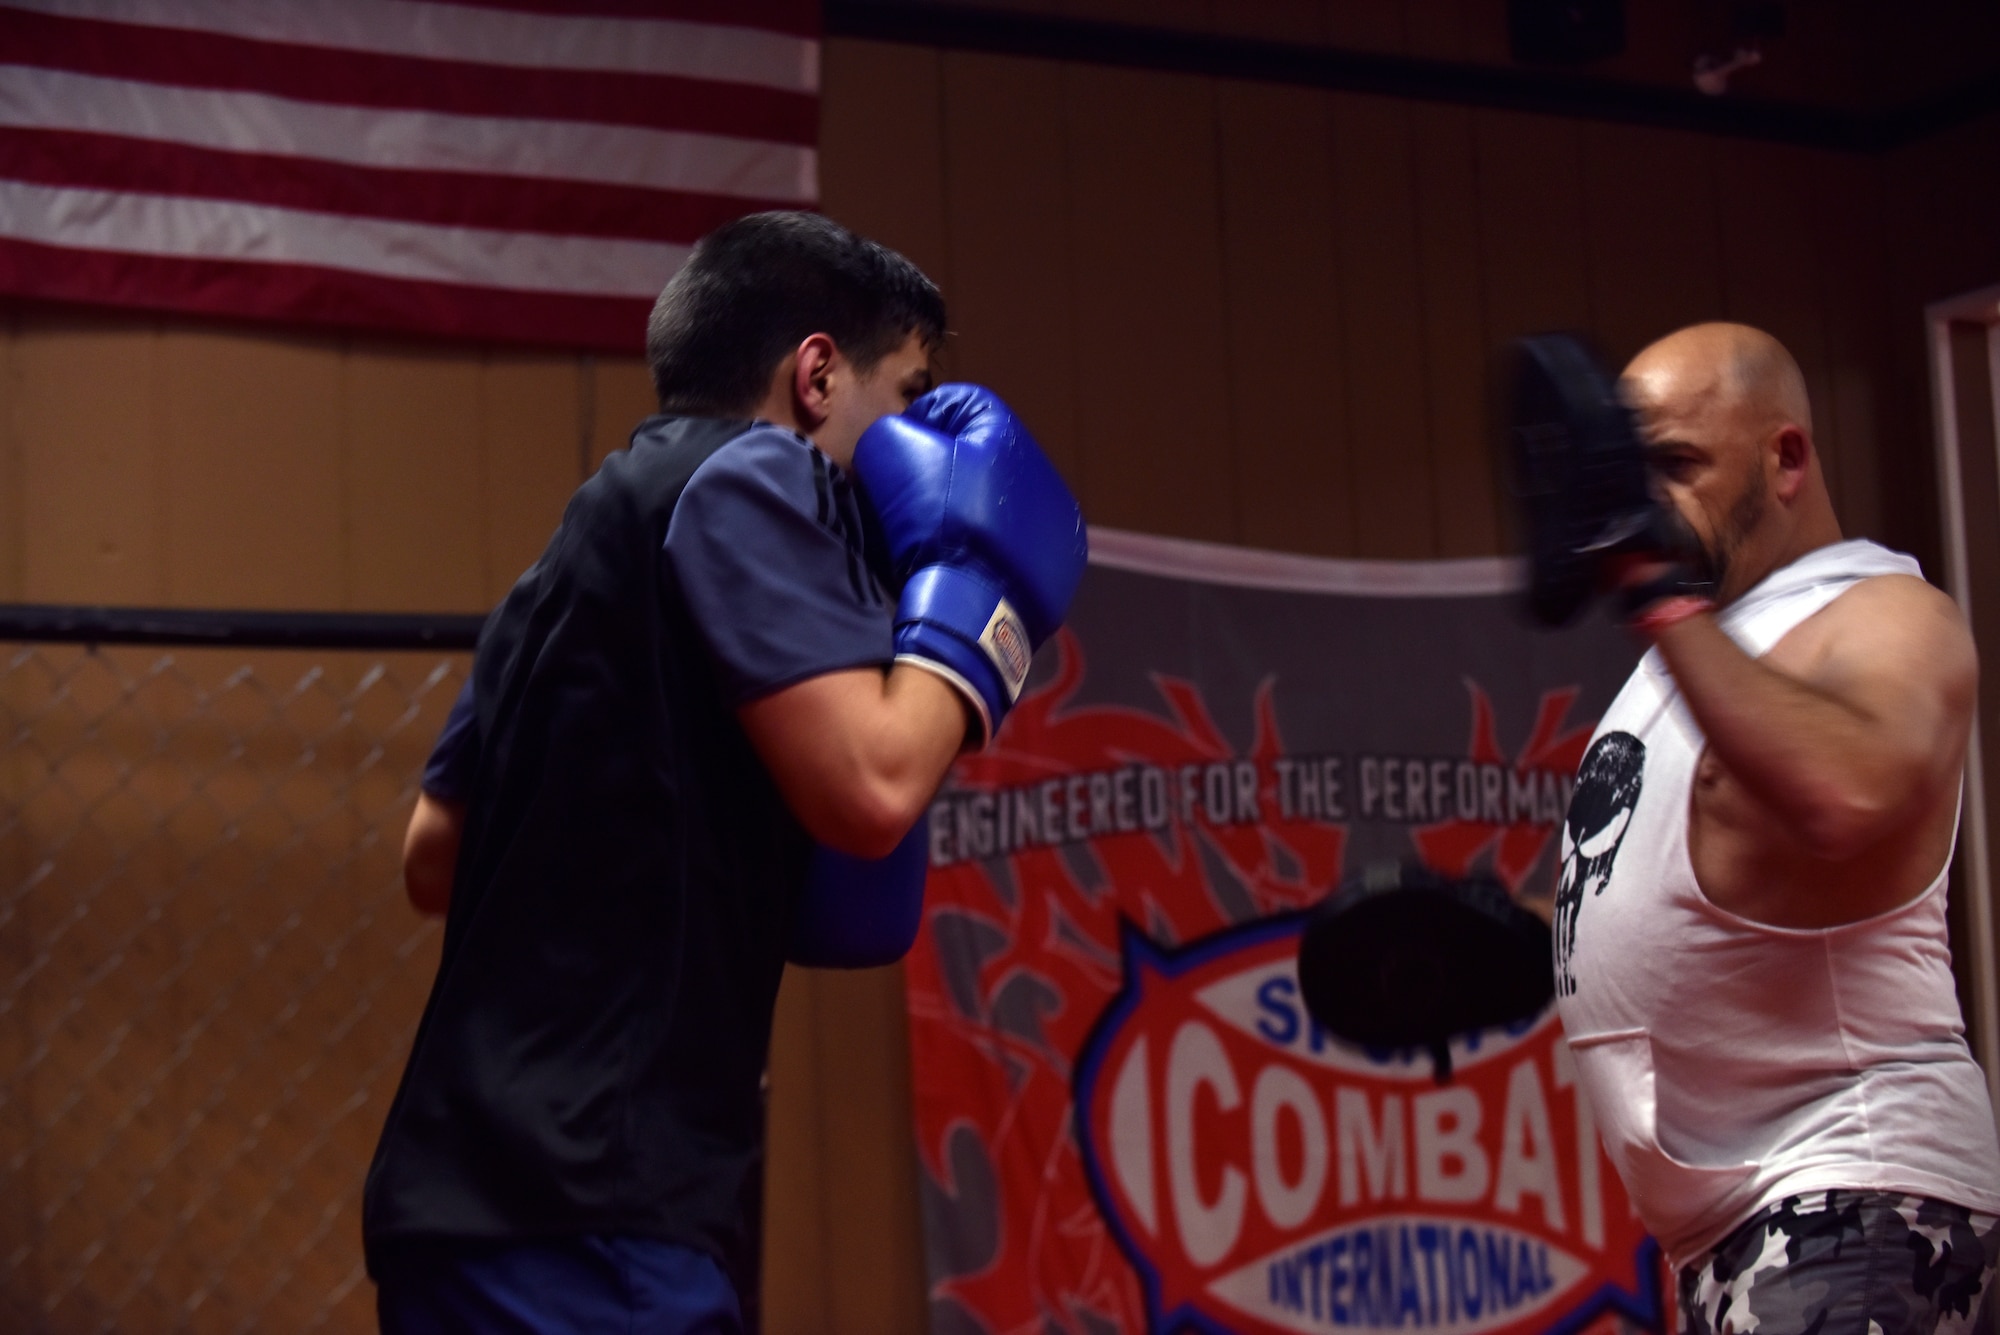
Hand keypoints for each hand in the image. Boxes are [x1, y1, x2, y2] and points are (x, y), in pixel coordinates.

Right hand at [854, 385, 1087, 743]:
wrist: (971, 608)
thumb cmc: (932, 523)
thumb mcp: (889, 453)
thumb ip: (895, 428)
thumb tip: (905, 437)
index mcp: (1011, 435)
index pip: (961, 406)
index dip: (923, 424)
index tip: (902, 457)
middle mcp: (1047, 474)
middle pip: (985, 455)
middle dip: (950, 469)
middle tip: (919, 499)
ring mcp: (1060, 525)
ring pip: (1004, 501)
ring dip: (975, 509)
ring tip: (945, 535)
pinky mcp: (1061, 568)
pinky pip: (1020, 545)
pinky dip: (996, 547)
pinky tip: (970, 562)